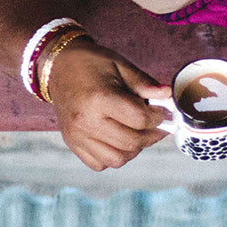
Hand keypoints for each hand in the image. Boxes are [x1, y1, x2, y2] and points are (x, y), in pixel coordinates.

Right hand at [45, 41, 171, 170]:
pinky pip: (100, 164)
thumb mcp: (119, 65)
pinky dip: (114, 156)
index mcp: (99, 98)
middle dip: (152, 135)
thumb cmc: (90, 63)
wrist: (58, 66)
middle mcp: (86, 121)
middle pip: (131, 142)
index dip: (158, 117)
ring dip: (134, 149)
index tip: (164, 112)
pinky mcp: (72, 143)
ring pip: (118, 159)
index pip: (139, 119)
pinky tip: (118, 139)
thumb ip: (144, 84)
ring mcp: (77, 136)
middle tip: (157, 125)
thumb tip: (168, 96)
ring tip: (139, 133)